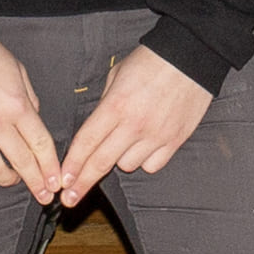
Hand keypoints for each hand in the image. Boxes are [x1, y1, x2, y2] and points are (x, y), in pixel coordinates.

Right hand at [0, 33, 66, 196]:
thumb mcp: (18, 70)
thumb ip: (30, 98)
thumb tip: (34, 120)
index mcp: (17, 105)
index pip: (41, 145)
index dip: (51, 168)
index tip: (56, 183)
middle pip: (23, 162)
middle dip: (37, 183)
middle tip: (43, 195)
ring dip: (6, 180)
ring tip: (11, 180)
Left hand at [52, 45, 217, 204]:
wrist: (192, 55)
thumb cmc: (151, 60)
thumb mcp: (117, 74)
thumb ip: (105, 104)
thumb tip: (96, 128)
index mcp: (116, 105)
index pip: (87, 142)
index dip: (72, 164)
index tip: (62, 181)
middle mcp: (135, 125)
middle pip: (102, 163)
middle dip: (82, 183)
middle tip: (68, 198)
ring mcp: (157, 135)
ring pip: (127, 166)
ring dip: (119, 159)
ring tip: (124, 140)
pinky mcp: (175, 140)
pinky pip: (152, 165)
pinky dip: (145, 160)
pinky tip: (144, 145)